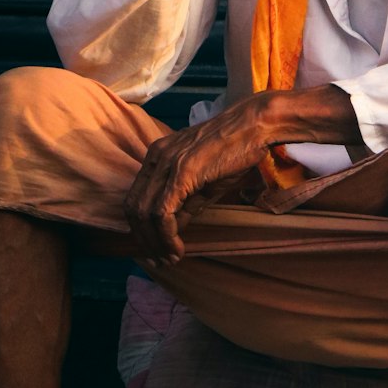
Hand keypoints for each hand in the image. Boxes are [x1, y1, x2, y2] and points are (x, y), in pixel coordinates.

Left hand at [124, 97, 275, 264]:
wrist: (254, 126)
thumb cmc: (235, 150)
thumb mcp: (203, 181)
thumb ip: (185, 203)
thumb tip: (173, 230)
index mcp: (156, 156)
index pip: (136, 198)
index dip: (140, 228)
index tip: (154, 249)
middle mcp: (155, 158)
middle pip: (134, 208)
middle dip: (144, 240)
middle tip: (159, 260)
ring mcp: (166, 164)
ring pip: (145, 214)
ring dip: (155, 242)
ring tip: (169, 258)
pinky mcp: (181, 172)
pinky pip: (163, 212)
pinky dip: (167, 236)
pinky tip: (177, 248)